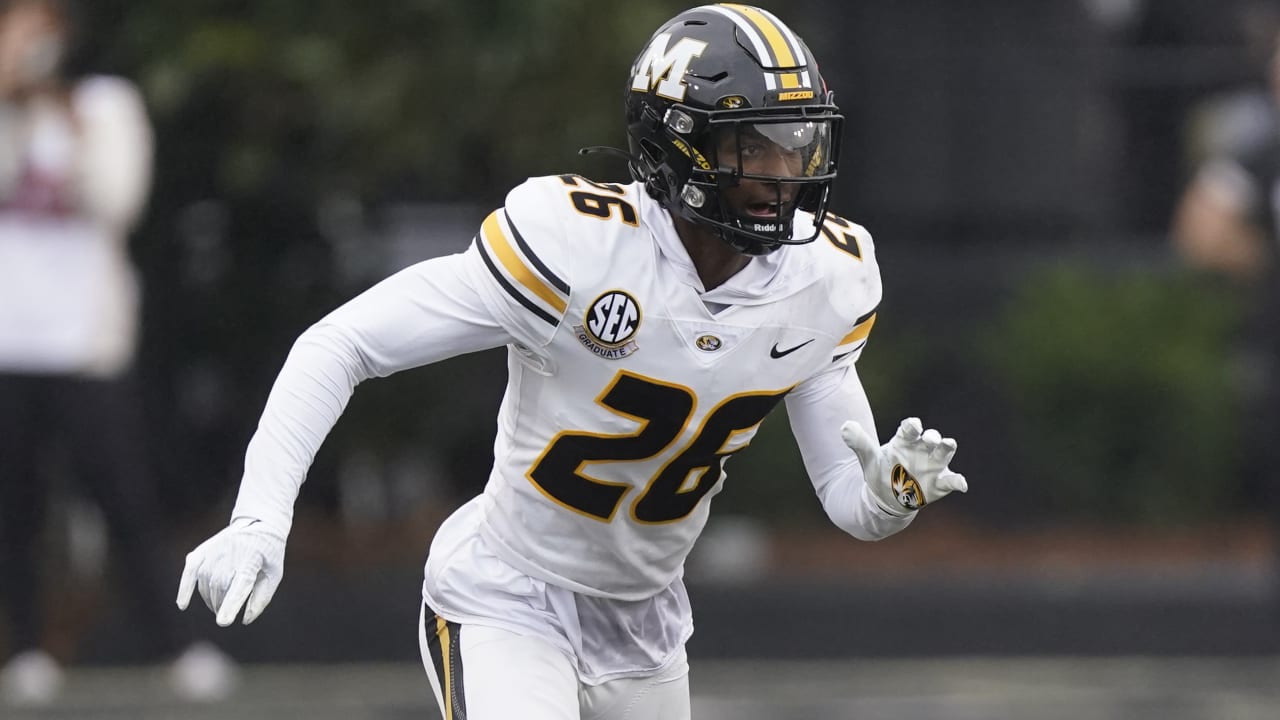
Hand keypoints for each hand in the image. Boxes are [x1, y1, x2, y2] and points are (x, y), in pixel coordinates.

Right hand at [176, 518, 286, 625]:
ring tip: (219, 604)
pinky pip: (189, 572)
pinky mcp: (203, 550)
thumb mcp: (274, 573)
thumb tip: (246, 620)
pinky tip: (183, 605)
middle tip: (227, 612)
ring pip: (206, 585)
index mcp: (252, 560)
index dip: (231, 605)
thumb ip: (261, 598)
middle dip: (223, 606)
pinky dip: (185, 589)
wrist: (259, 522)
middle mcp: (231, 554)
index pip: (240, 586)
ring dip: (211, 600)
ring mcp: (214, 551)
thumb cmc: (268, 553)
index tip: (223, 621)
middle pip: (221, 589)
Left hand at [841, 417, 966, 514]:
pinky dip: (958, 481)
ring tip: (948, 443)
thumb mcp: (868, 458)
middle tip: (929, 438)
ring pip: (944, 452)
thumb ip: (859, 442)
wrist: (889, 496)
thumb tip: (844, 427)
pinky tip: (962, 485)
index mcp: (905, 440)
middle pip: (931, 437)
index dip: (912, 426)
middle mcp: (922, 449)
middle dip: (932, 436)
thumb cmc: (882, 470)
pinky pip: (952, 480)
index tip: (912, 425)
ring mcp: (933, 465)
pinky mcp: (940, 482)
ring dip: (946, 447)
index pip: (910, 428)